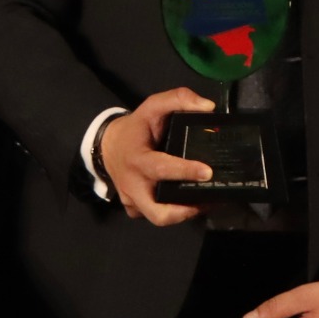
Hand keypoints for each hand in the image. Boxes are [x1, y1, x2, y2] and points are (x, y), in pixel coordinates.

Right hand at [99, 87, 216, 225]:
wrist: (108, 146)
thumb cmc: (136, 128)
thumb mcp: (152, 106)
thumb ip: (178, 98)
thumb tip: (208, 107)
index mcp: (138, 159)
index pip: (161, 169)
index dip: (185, 172)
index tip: (208, 172)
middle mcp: (133, 185)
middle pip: (158, 213)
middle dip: (186, 210)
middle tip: (210, 197)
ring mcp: (132, 201)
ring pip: (159, 218)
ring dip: (185, 214)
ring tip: (207, 201)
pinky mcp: (133, 209)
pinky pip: (155, 216)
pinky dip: (174, 212)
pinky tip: (191, 201)